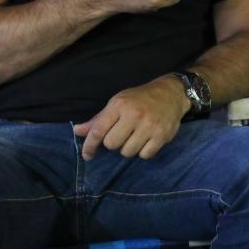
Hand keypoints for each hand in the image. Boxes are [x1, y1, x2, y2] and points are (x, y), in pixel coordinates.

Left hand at [73, 75, 188, 159]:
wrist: (171, 93)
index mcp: (119, 105)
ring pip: (127, 152)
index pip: (98, 130)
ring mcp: (149, 126)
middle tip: (121, 135)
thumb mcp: (118, 103)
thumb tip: (77, 131)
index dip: (89, 146)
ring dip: (128, 148)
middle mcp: (134, 115)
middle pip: (111, 144)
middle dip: (114, 143)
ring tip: (135, 137)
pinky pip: (145, 155)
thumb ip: (98, 120)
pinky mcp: (162, 136)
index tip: (87, 155)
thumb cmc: (139, 98)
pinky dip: (143, 151)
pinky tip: (146, 140)